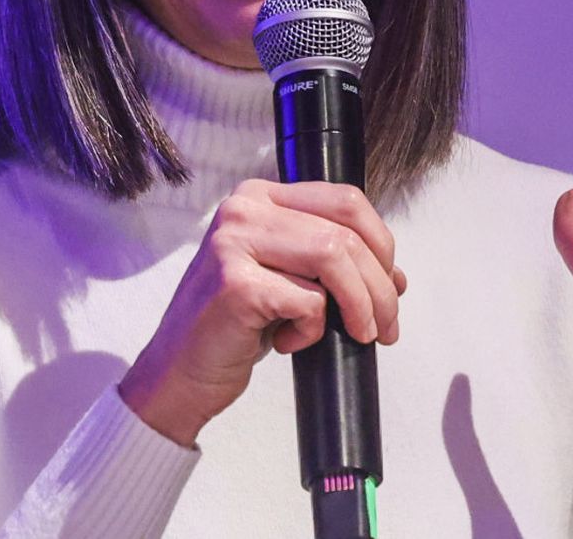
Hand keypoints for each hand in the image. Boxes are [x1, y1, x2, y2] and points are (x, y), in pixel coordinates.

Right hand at [119, 178, 405, 446]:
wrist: (178, 374)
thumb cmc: (234, 327)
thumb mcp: (285, 279)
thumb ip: (329, 264)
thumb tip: (394, 276)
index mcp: (259, 197)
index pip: (345, 200)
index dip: (381, 244)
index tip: (392, 286)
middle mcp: (243, 208)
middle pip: (345, 230)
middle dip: (379, 285)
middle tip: (386, 326)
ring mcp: (235, 243)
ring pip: (334, 257)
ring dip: (360, 305)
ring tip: (359, 334)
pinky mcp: (236, 284)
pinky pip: (309, 301)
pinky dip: (313, 330)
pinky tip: (290, 343)